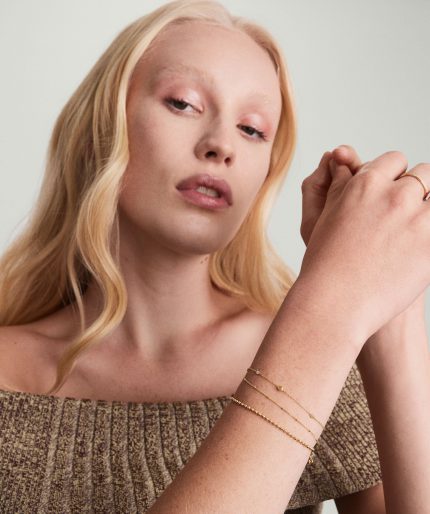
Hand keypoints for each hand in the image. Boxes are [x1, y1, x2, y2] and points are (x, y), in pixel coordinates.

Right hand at [293, 150, 429, 346]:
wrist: (335, 303)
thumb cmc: (325, 263)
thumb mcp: (325, 216)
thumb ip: (340, 183)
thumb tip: (342, 156)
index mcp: (365, 184)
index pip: (395, 161)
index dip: (394, 177)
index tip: (391, 196)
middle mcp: (394, 196)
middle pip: (424, 174)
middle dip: (418, 190)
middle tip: (407, 215)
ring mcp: (418, 220)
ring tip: (416, 230)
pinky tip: (421, 244)